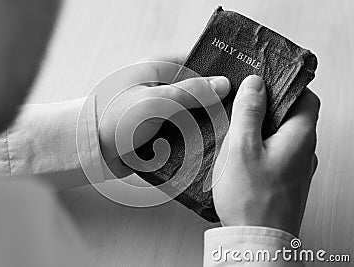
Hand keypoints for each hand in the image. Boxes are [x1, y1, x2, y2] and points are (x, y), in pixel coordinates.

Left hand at [99, 55, 230, 177]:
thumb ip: (191, 92)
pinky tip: (209, 145)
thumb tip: (223, 84)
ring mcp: (159, 111)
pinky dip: (192, 138)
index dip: (215, 70)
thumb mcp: (156, 101)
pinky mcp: (157, 132)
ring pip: (191, 114)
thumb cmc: (115, 119)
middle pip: (195, 91)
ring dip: (203, 123)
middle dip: (213, 102)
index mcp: (156, 70)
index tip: (238, 81)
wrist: (91, 152)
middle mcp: (159, 89)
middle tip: (238, 111)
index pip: (194, 63)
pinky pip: (181, 132)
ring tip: (228, 130)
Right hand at [212, 75, 319, 235]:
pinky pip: (275, 154)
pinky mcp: (284, 182)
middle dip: (268, 107)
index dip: (286, 85)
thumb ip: (249, 112)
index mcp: (300, 137)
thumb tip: (255, 85)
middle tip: (243, 105)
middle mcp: (304, 152)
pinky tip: (240, 155)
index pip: (306, 98)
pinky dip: (260, 148)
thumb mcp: (242, 147)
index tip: (265, 82)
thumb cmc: (251, 200)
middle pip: (292, 116)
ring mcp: (296, 169)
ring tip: (236, 130)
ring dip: (261, 129)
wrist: (256, 241)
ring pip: (282, 136)